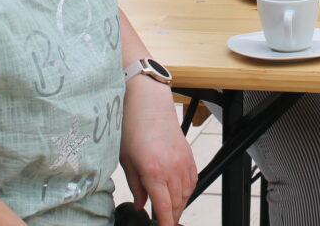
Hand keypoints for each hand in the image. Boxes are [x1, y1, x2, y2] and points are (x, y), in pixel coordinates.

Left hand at [120, 77, 197, 225]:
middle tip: (162, 222)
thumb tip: (141, 204)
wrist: (149, 105)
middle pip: (177, 203)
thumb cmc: (134, 129)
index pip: (164, 207)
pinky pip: (193, 180)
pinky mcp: (188, 155)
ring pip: (187, 193)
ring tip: (170, 211)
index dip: (164, 223)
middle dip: (171, 217)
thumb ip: (136, 186)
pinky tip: (179, 194)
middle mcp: (172, 168)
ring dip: (179, 205)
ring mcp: (183, 161)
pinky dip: (188, 191)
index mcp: (154, 172)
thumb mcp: (127, 161)